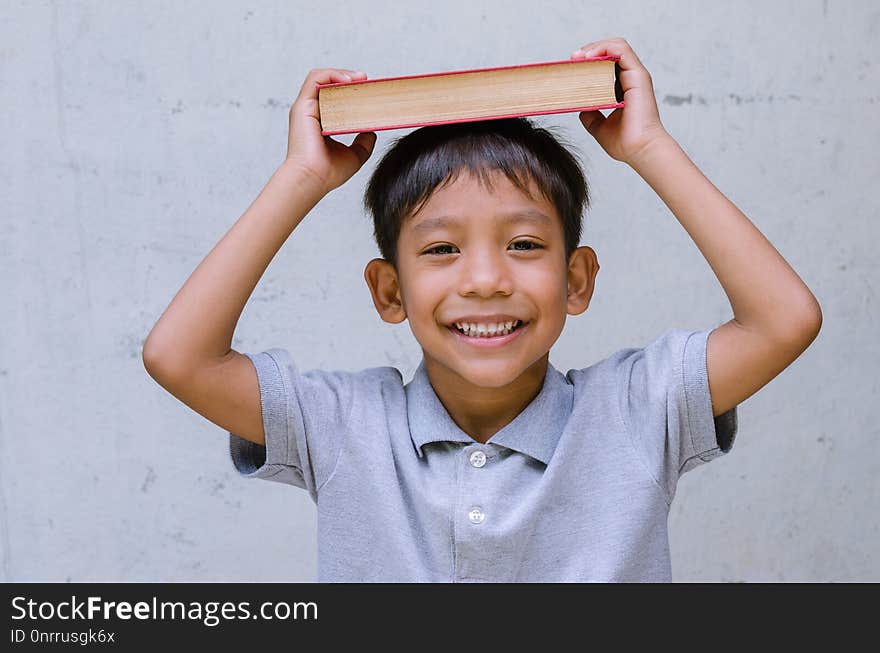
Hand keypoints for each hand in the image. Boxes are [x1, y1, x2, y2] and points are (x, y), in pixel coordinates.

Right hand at [285, 68, 376, 193]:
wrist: (314, 179)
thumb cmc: (328, 173)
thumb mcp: (354, 155)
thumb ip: (363, 143)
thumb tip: (372, 132)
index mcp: (321, 123)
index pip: (334, 98)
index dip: (350, 90)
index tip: (368, 90)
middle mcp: (312, 113)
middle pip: (328, 85)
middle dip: (348, 79)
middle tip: (366, 81)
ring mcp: (306, 108)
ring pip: (321, 78)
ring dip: (341, 74)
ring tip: (360, 78)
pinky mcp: (303, 106)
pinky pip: (315, 79)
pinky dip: (332, 75)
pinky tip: (348, 80)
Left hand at [570, 38, 669, 164]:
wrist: (639, 151)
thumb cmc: (626, 143)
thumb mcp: (599, 127)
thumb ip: (591, 116)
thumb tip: (580, 108)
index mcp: (623, 88)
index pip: (607, 63)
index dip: (589, 61)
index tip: (572, 67)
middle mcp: (630, 79)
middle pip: (610, 51)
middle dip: (589, 51)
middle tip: (572, 59)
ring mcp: (635, 75)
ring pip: (616, 46)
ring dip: (595, 47)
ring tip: (579, 56)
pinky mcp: (638, 75)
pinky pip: (622, 50)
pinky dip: (604, 48)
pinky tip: (589, 56)